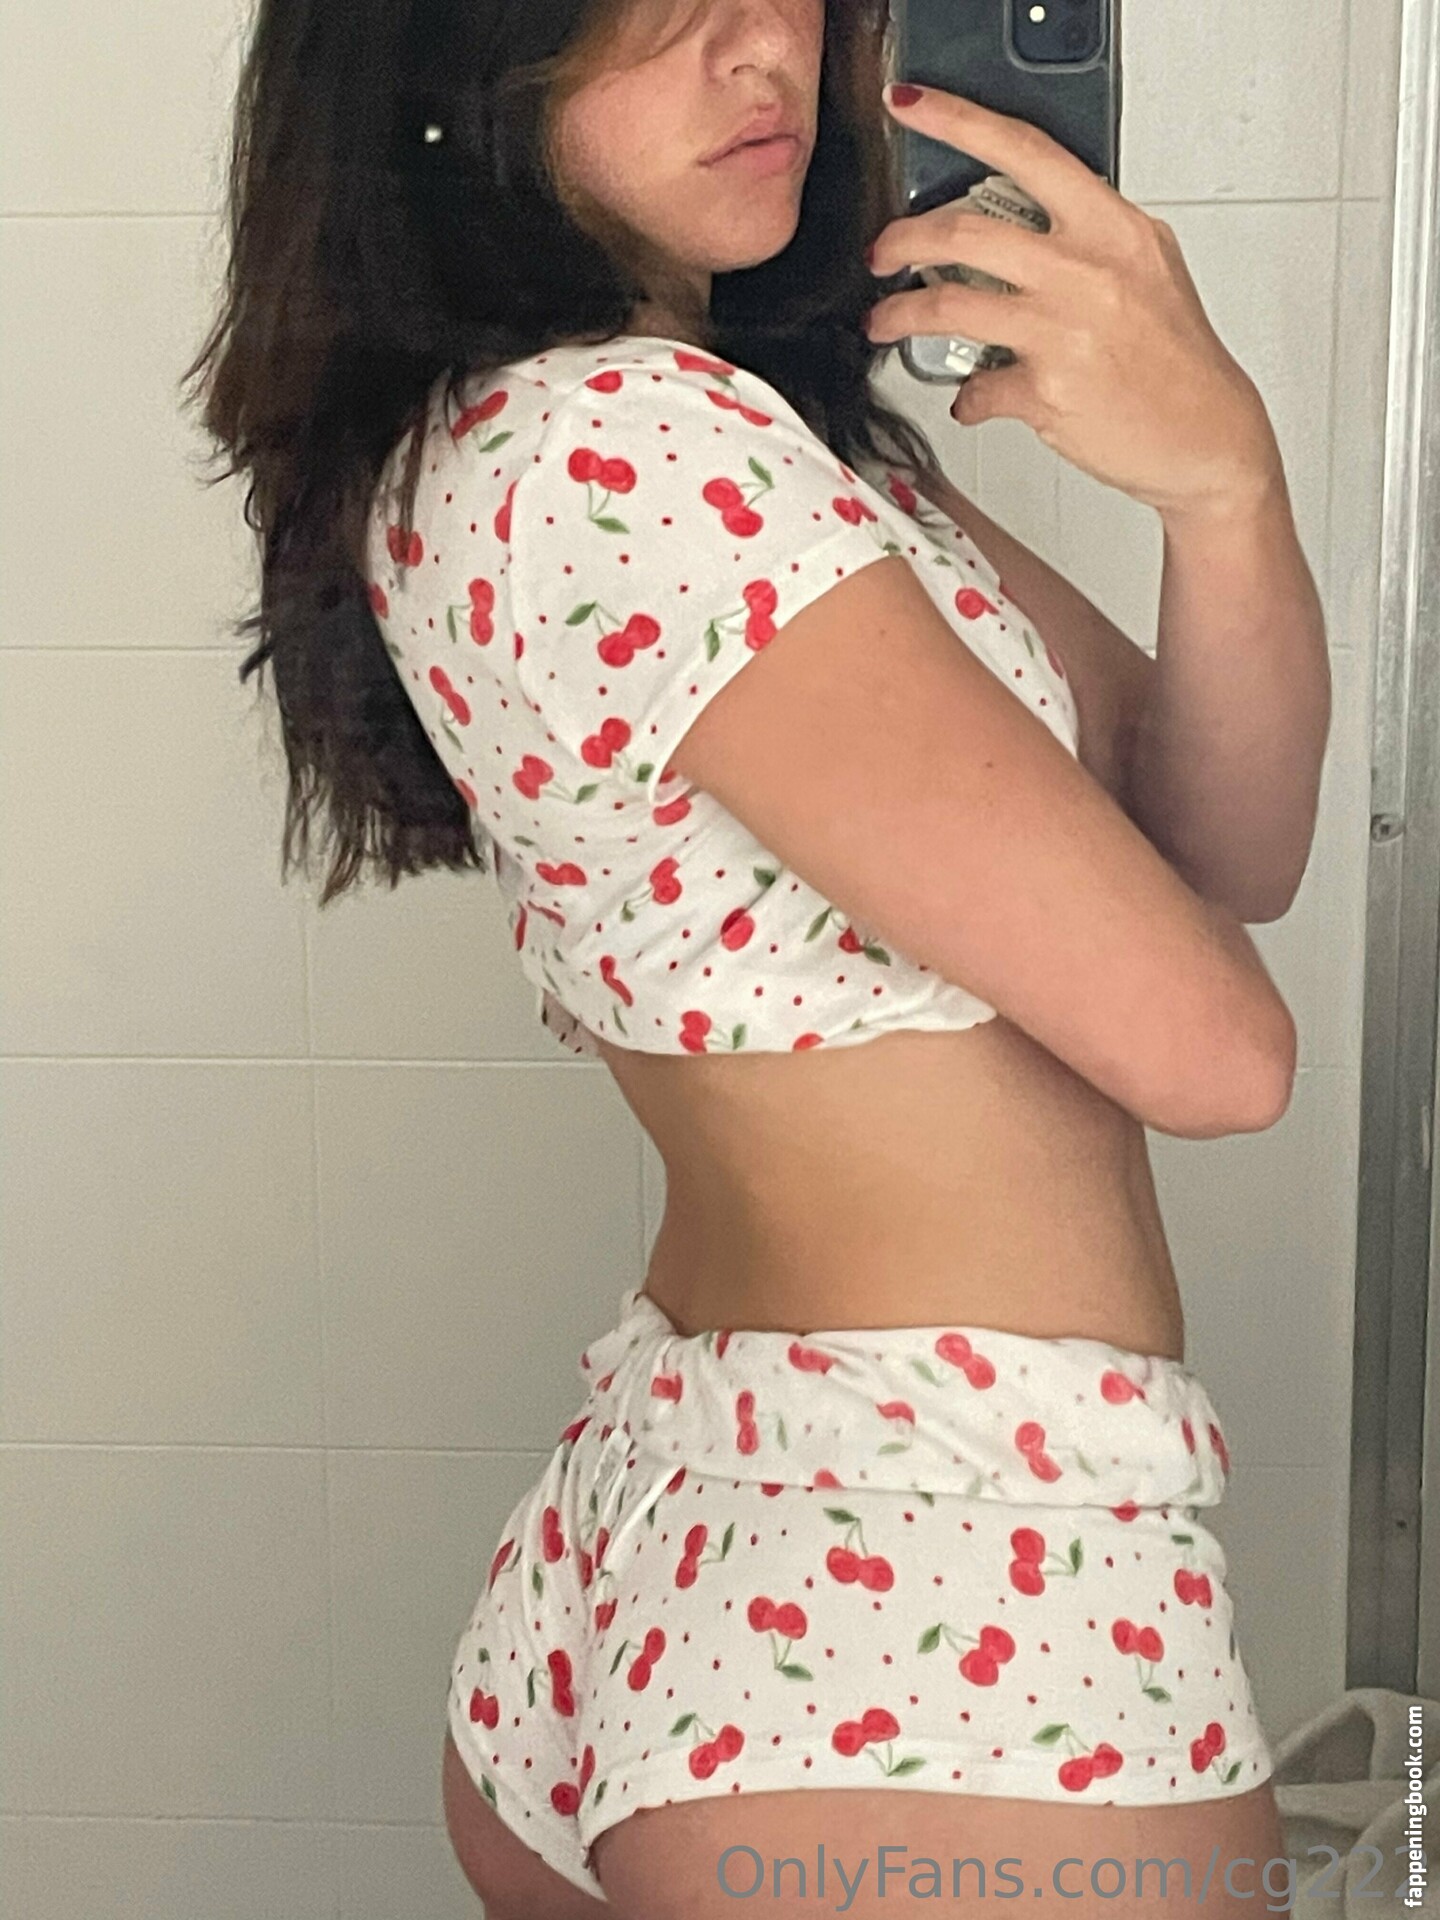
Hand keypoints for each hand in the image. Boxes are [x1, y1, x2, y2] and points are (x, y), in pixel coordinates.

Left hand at [866, 84, 1284, 520]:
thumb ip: (1090, 237)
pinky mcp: (1045, 391)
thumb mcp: (1147, 268)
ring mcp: (1063, 331)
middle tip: (883, 253)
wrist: (1207, 436)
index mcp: (1111, 228)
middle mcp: (1086, 271)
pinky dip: (966, 398)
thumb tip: (1027, 225)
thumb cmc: (1176, 359)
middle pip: (964, 232)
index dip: (958, 123)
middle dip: (902, 240)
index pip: (1026, 151)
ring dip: (901, 316)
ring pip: (948, 306)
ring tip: (885, 324)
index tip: (913, 111)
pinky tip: (971, 399)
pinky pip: (977, 388)